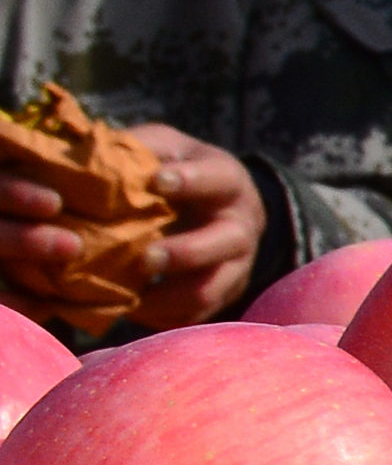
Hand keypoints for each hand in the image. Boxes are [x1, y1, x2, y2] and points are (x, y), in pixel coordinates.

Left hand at [0, 120, 262, 324]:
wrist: (219, 207)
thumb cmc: (177, 171)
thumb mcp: (162, 148)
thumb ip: (134, 149)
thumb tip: (78, 154)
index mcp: (226, 181)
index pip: (217, 179)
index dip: (191, 181)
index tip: (156, 182)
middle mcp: (241, 224)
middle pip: (225, 241)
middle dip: (185, 253)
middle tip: (145, 259)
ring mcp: (236, 263)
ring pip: (212, 288)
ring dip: (171, 296)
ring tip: (132, 299)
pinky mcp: (223, 294)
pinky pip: (195, 315)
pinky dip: (162, 317)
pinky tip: (131, 311)